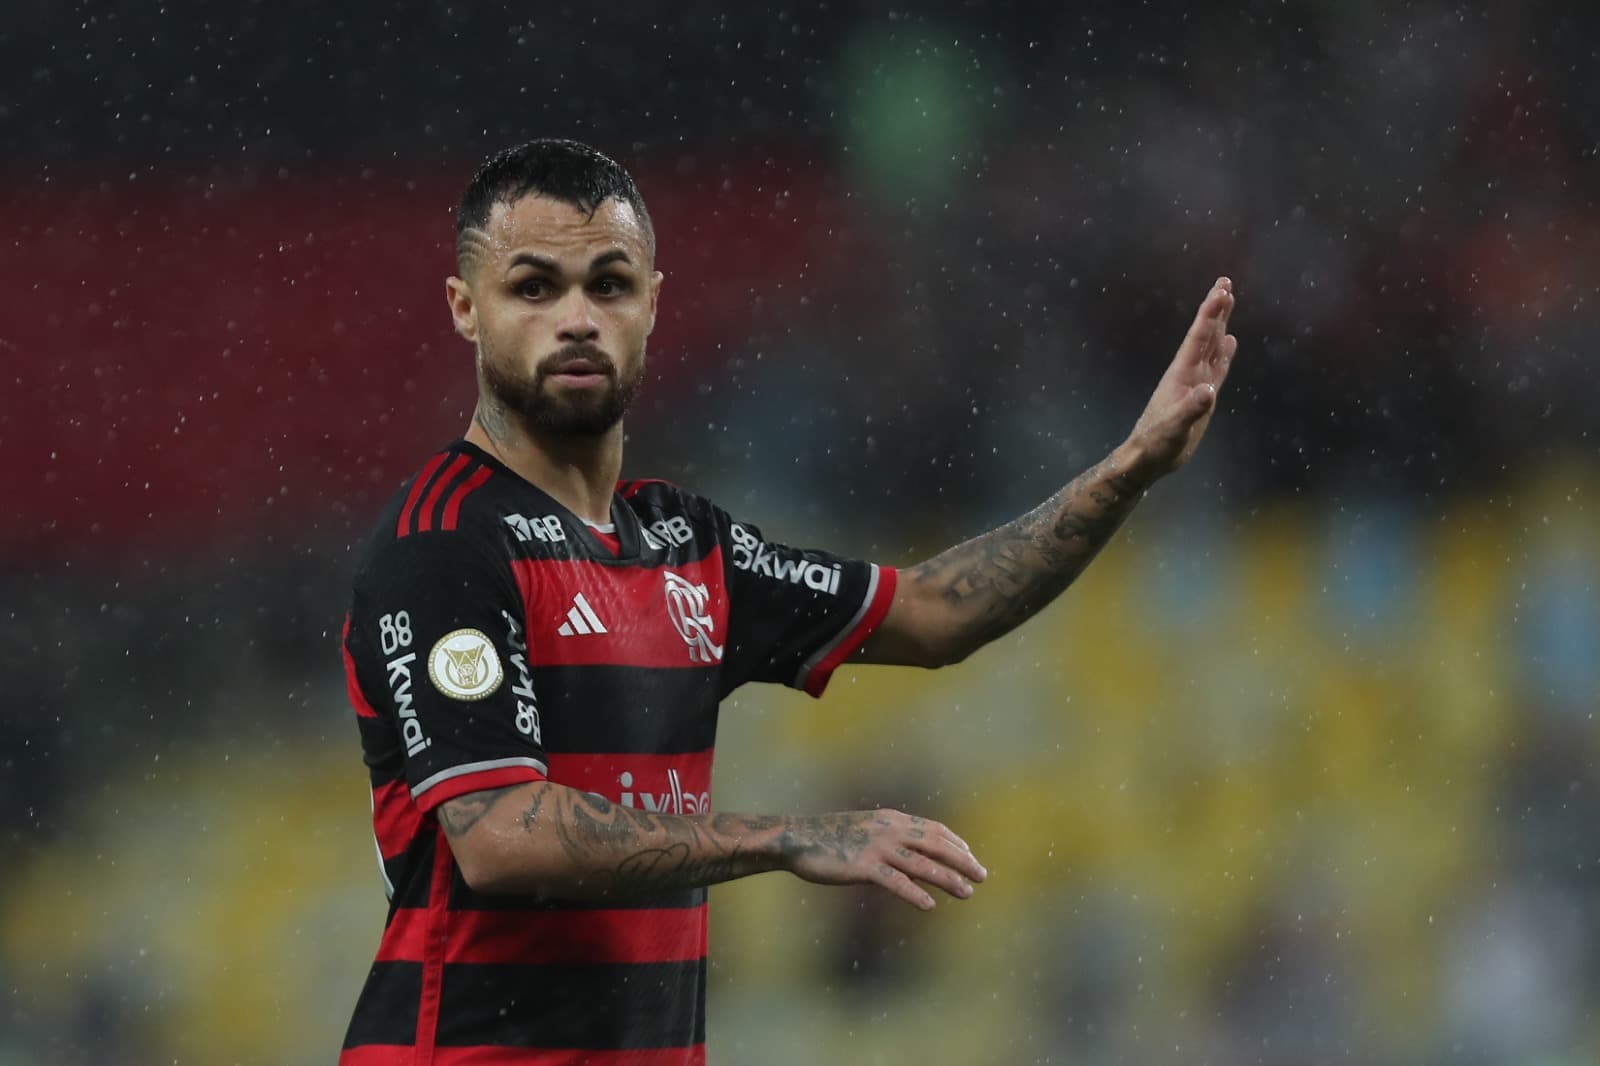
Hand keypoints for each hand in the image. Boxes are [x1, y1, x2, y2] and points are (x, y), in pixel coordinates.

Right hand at [779, 809, 986, 909]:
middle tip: (983, 876)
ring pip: (922, 864)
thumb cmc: (830, 837)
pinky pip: (895, 882)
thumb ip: (888, 837)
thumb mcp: (865, 829)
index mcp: (892, 819)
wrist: (797, 839)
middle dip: (962, 861)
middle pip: (936, 845)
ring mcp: (877, 848)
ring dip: (948, 879)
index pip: (933, 829)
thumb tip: (911, 852)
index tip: (971, 856)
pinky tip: (930, 905)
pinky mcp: (863, 867)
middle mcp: (889, 830)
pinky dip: (914, 893)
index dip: (956, 844)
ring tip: (968, 892)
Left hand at [1122, 276, 1238, 481]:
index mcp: (1182, 374)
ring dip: (1220, 324)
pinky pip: (1216, 368)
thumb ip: (1190, 409)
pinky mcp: (1201, 396)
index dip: (1210, 314)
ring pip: (1211, 346)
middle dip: (1216, 309)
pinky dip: (1224, 353)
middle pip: (1205, 334)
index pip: (1199, 337)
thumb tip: (1209, 391)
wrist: (1148, 457)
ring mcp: (1195, 383)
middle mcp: (1189, 372)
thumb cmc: (1156, 443)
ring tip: (1228, 301)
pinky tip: (1230, 342)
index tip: (1222, 290)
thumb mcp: (1173, 428)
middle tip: (1224, 282)